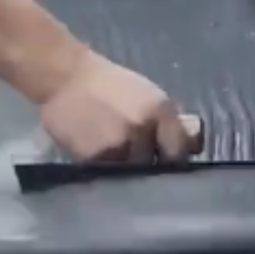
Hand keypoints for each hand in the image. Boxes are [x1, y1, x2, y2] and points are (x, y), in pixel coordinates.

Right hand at [39, 50, 196, 163]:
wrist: (65, 77)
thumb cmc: (109, 85)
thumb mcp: (147, 95)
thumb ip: (167, 122)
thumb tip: (189, 145)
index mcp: (161, 111)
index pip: (179, 152)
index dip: (173, 161)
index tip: (165, 164)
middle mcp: (143, 129)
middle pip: (155, 167)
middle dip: (148, 168)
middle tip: (137, 164)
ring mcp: (118, 145)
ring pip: (131, 176)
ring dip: (126, 175)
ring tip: (116, 162)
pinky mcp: (94, 158)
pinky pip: (108, 175)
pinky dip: (106, 172)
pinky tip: (98, 158)